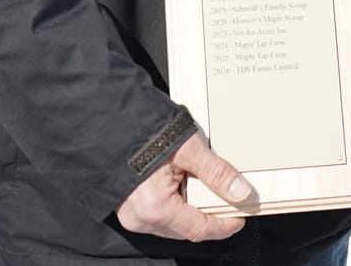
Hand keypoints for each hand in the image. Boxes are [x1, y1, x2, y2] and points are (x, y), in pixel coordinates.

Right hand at [115, 132, 252, 241]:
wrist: (109, 122)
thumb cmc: (144, 132)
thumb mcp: (188, 148)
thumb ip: (216, 173)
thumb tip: (241, 192)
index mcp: (155, 208)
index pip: (199, 229)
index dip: (223, 226)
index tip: (239, 218)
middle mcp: (141, 218)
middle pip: (185, 229)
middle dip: (208, 217)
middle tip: (227, 200)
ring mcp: (131, 215)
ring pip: (172, 224)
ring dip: (191, 211)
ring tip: (204, 189)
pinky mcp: (127, 208)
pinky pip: (158, 215)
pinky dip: (175, 206)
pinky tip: (182, 187)